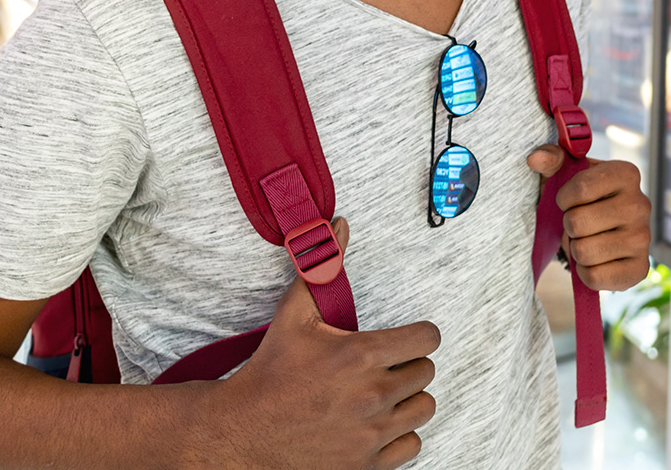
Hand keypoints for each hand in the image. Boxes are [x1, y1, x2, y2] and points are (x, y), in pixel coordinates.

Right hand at [210, 219, 438, 469]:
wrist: (243, 433)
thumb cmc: (270, 371)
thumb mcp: (294, 314)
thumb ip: (322, 266)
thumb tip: (339, 224)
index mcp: (361, 355)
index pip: (427, 339)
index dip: (420, 336)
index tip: (407, 339)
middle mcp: (373, 395)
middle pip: (426, 373)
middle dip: (408, 366)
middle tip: (382, 366)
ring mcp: (372, 434)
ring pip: (423, 409)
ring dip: (407, 400)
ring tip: (381, 394)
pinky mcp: (367, 465)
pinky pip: (412, 445)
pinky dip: (399, 436)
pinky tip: (375, 424)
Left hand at [526, 148, 651, 290]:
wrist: (603, 230)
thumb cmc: (581, 198)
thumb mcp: (566, 173)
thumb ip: (551, 159)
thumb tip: (535, 158)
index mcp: (626, 174)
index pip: (580, 189)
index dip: (563, 199)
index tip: (567, 200)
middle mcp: (641, 204)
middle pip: (577, 223)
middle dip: (568, 226)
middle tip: (578, 224)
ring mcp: (643, 239)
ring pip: (584, 252)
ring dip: (575, 249)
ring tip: (586, 240)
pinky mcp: (640, 268)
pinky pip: (594, 277)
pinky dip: (584, 272)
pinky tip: (594, 260)